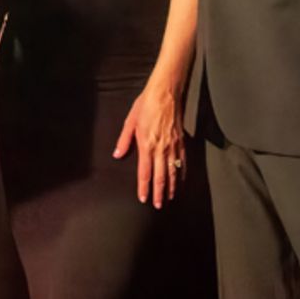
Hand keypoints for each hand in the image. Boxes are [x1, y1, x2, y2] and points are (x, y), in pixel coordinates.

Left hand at [113, 76, 184, 207]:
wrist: (165, 93)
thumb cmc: (145, 105)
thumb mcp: (130, 121)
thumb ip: (124, 140)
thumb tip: (117, 155)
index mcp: (146, 144)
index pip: (145, 172)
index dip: (144, 187)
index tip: (143, 198)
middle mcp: (160, 148)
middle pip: (160, 176)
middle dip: (158, 193)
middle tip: (158, 206)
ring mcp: (173, 146)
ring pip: (173, 172)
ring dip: (170, 187)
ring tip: (168, 198)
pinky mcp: (181, 142)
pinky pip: (182, 162)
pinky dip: (182, 174)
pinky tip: (180, 181)